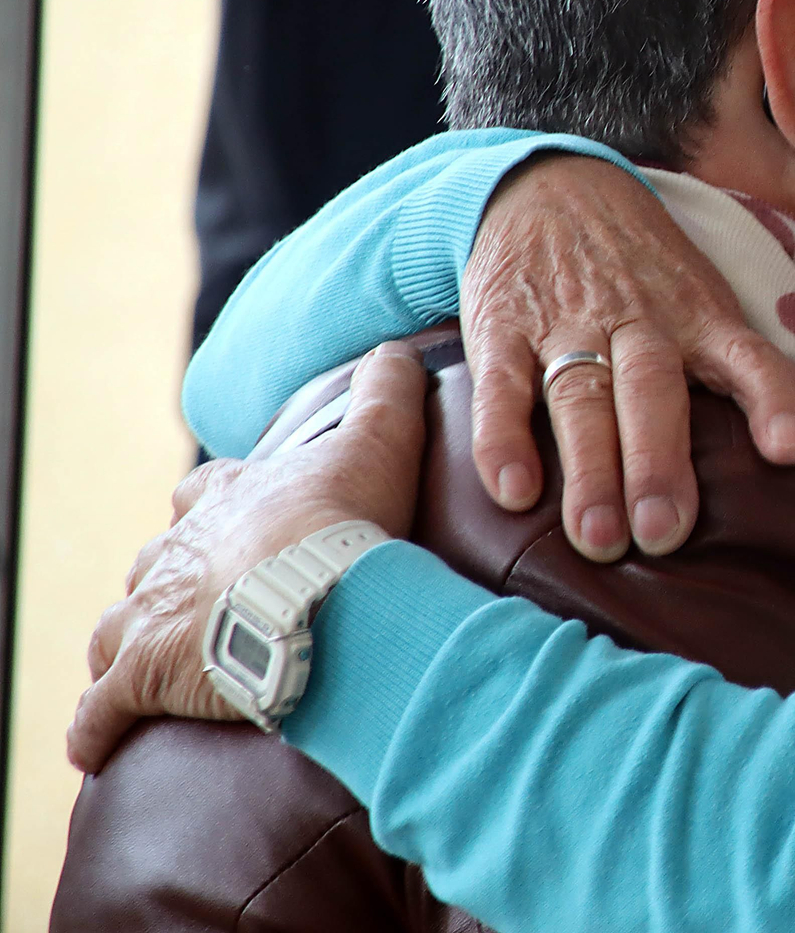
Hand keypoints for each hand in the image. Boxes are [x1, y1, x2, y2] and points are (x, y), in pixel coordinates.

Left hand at [67, 344, 429, 774]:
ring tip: (141, 672)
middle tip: (199, 607)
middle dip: (168, 584)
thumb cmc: (346, 521)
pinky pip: (100, 712)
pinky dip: (95, 728)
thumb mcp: (380, 439)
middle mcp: (175, 553)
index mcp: (225, 502)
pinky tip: (98, 746)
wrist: (316, 593)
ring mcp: (149, 617)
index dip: (215, 511)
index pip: (204, 498)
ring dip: (125, 648)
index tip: (229, 525)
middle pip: (156, 564)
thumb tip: (398, 350)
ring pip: (115, 631)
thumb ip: (386, 393)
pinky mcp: (141, 678)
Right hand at [461, 156, 794, 561]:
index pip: (749, 356)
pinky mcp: (502, 329)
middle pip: (653, 390)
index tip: (792, 449)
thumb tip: (790, 463)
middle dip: (659, 463)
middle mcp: (639, 322)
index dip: (774, 399)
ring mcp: (567, 325)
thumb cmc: (644, 270)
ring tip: (599, 539)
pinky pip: (502, 388)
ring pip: (581, 396)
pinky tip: (514, 491)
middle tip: (665, 533)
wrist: (549, 184)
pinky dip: (504, 439)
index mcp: (700, 317)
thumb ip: (728, 367)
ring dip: (591, 469)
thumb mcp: (698, 296)